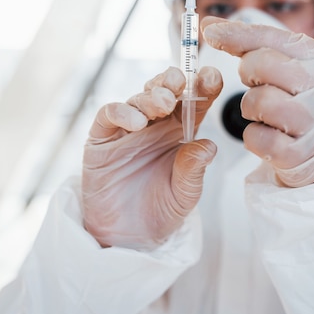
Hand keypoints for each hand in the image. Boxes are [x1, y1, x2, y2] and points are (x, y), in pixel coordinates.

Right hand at [81, 66, 221, 249]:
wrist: (128, 237)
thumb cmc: (160, 210)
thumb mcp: (186, 193)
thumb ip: (194, 168)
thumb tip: (208, 146)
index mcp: (181, 131)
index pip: (194, 101)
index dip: (203, 85)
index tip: (211, 77)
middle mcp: (155, 125)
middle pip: (165, 91)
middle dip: (173, 81)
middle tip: (180, 83)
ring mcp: (127, 129)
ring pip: (138, 98)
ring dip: (151, 96)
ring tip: (162, 104)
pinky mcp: (101, 139)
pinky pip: (109, 115)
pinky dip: (122, 112)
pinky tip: (136, 122)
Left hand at [200, 16, 313, 187]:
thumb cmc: (307, 104)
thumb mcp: (296, 69)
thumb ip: (257, 45)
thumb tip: (210, 26)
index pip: (274, 38)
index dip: (237, 33)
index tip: (210, 32)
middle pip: (263, 64)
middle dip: (248, 73)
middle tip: (256, 84)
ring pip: (258, 101)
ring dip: (250, 108)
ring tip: (265, 113)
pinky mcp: (300, 155)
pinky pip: (256, 137)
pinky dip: (254, 136)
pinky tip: (269, 135)